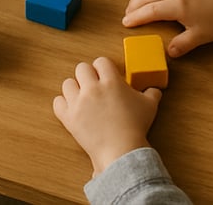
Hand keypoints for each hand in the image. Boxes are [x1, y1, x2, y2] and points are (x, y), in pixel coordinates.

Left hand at [53, 57, 161, 176]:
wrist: (121, 151)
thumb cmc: (136, 127)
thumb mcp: (149, 106)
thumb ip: (152, 93)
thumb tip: (155, 89)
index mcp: (111, 81)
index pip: (101, 61)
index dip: (103, 68)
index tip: (106, 76)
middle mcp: (92, 88)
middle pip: (81, 68)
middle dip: (88, 75)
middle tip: (94, 86)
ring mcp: (78, 102)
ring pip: (67, 83)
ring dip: (74, 88)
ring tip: (83, 97)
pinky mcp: (69, 117)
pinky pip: (57, 102)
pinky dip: (63, 104)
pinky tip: (72, 108)